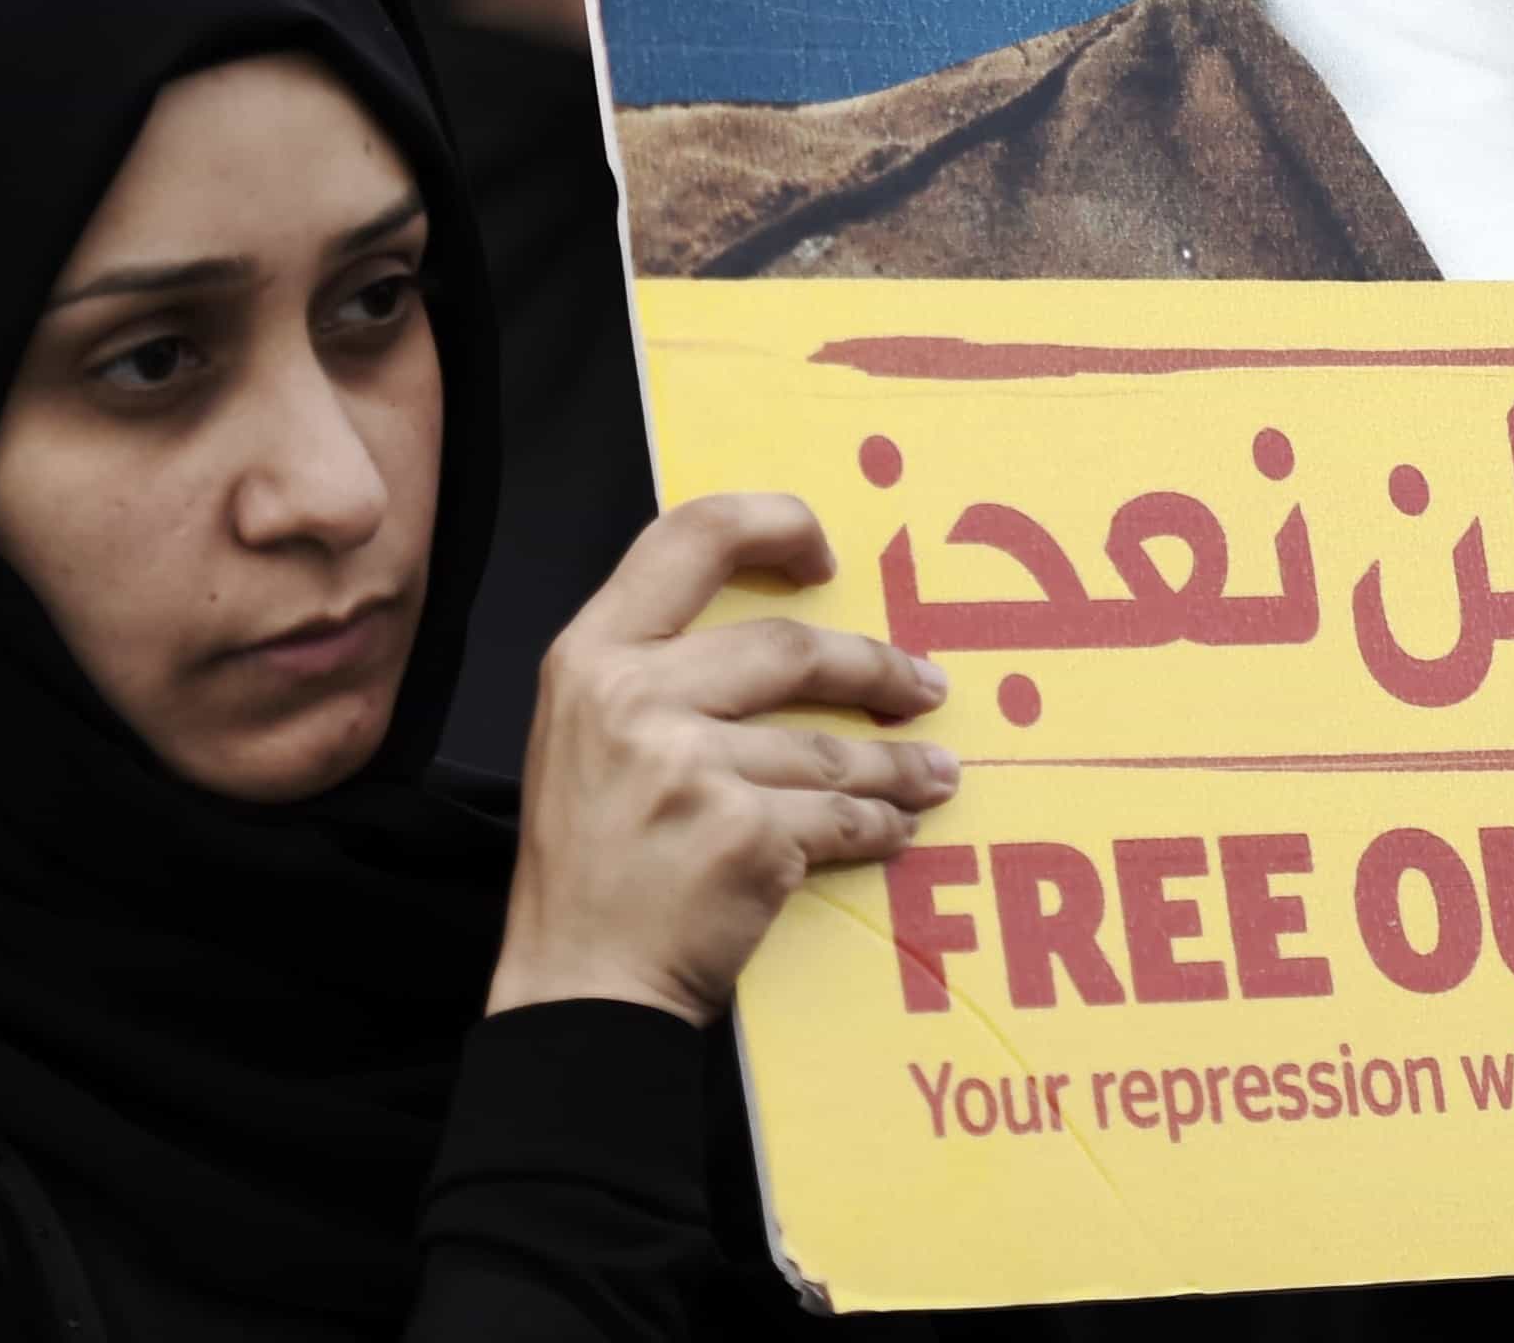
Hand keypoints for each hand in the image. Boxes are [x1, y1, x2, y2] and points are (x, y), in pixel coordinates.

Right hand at [490, 493, 956, 1026]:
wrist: (578, 988)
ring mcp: (690, 765)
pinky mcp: (744, 833)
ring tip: (936, 775)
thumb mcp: (584, 738)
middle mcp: (634, 697)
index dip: (774, 525)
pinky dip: (881, 825)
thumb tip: (774, 641)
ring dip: (899, 766)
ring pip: (831, 749)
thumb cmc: (586, 868)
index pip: (690, 536)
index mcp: (590, 656)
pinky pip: (842, 817)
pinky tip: (899, 828)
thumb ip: (655, 674)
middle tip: (925, 687)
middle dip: (875, 669)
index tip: (827, 559)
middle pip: (790, 648)